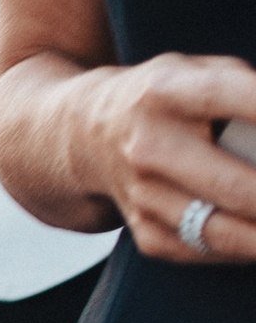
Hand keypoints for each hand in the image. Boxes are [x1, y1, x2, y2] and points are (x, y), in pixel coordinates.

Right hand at [75, 50, 255, 263]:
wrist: (83, 135)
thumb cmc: (165, 100)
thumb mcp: (199, 73)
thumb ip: (249, 91)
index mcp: (165, 90)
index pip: (237, 99)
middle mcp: (148, 145)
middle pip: (239, 186)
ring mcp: (142, 195)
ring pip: (228, 231)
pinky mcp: (146, 233)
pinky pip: (211, 250)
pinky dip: (249, 247)